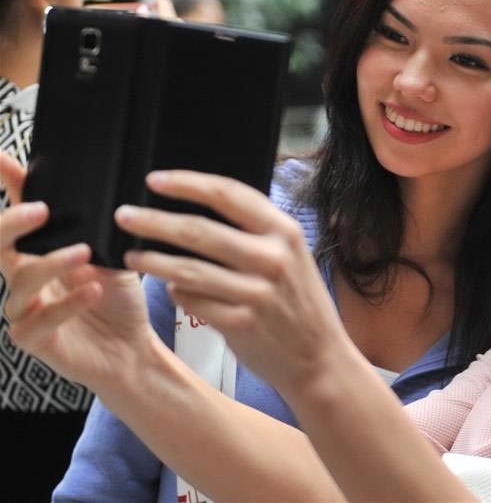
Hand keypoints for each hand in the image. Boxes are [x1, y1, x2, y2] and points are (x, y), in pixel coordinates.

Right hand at [0, 153, 149, 390]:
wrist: (131, 350)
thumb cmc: (118, 300)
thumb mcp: (115, 255)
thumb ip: (100, 229)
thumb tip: (103, 191)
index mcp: (40, 252)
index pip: (19, 216)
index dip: (9, 184)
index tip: (1, 158)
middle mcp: (25, 277)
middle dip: (12, 223)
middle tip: (42, 209)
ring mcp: (24, 308)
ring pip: (20, 280)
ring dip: (51, 263)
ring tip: (83, 252)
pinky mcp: (33, 339)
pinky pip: (39, 319)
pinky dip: (67, 303)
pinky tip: (92, 289)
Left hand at [116, 170, 347, 392]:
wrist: (319, 357)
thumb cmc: (299, 303)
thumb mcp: (291, 256)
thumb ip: (256, 232)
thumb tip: (200, 208)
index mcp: (284, 232)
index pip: (228, 194)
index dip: (187, 183)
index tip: (154, 180)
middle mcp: (273, 258)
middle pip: (199, 230)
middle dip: (154, 221)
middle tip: (124, 216)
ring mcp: (257, 293)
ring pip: (189, 270)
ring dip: (153, 261)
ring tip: (130, 256)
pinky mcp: (242, 323)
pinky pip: (194, 302)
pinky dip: (178, 294)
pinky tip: (172, 290)